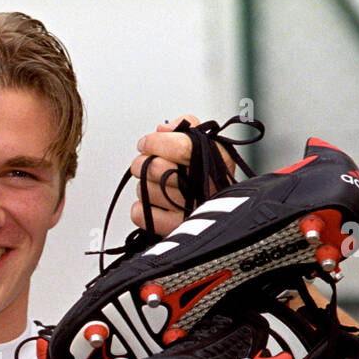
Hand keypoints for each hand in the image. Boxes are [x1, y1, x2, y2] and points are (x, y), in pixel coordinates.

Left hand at [127, 115, 235, 236]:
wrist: (219, 214)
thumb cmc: (207, 178)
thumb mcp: (207, 146)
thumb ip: (187, 129)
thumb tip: (163, 129)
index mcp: (216, 161)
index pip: (181, 146)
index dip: (156, 141)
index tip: (146, 142)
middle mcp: (205, 187)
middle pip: (156, 168)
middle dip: (142, 162)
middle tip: (144, 163)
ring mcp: (189, 210)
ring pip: (144, 190)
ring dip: (143, 186)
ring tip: (156, 186)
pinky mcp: (174, 229)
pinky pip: (140, 213)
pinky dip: (140, 208)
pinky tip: (154, 204)